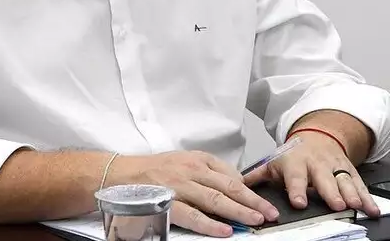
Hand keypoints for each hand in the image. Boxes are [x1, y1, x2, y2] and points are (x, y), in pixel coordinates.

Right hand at [109, 151, 279, 236]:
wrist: (119, 174)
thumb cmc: (152, 171)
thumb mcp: (182, 161)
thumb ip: (208, 171)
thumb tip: (235, 184)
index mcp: (196, 160)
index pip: (229, 174)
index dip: (250, 189)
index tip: (265, 200)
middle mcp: (189, 170)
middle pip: (228, 186)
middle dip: (252, 200)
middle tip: (269, 212)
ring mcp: (178, 186)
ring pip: (214, 200)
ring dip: (238, 211)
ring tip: (255, 220)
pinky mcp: (166, 202)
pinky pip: (192, 215)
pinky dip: (210, 224)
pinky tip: (225, 230)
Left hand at [244, 132, 380, 217]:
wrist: (317, 136)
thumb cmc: (293, 155)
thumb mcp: (273, 162)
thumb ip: (256, 175)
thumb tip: (236, 183)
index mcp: (295, 163)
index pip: (295, 177)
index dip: (297, 189)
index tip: (298, 201)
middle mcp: (317, 164)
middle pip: (324, 179)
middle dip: (330, 191)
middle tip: (335, 204)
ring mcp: (335, 167)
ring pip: (344, 180)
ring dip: (352, 194)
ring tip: (357, 206)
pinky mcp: (350, 171)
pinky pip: (360, 184)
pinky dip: (368, 197)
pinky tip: (372, 209)